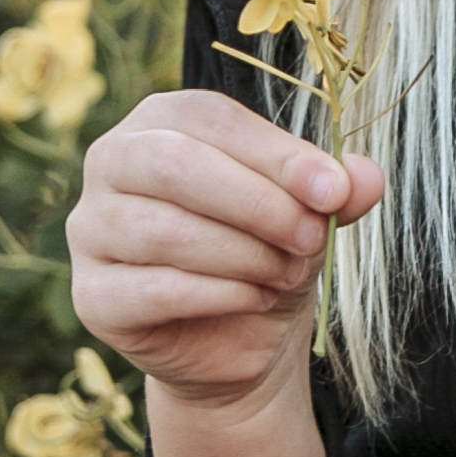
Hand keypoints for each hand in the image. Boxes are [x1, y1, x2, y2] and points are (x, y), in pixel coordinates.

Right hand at [66, 89, 382, 414]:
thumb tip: (365, 177)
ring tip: (289, 272)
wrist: (239, 337)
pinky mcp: (93, 296)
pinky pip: (153, 289)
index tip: (334, 190)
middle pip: (172, 165)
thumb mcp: (308, 210)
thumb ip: (335, 188)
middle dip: (256, 203)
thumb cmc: (267, 249)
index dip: (275, 154)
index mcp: (161, 120)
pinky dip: (219, 295)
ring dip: (243, 254)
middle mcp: (111, 163)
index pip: (209, 118)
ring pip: (162, 231)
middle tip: (311, 238)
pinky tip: (256, 298)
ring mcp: (90, 230)